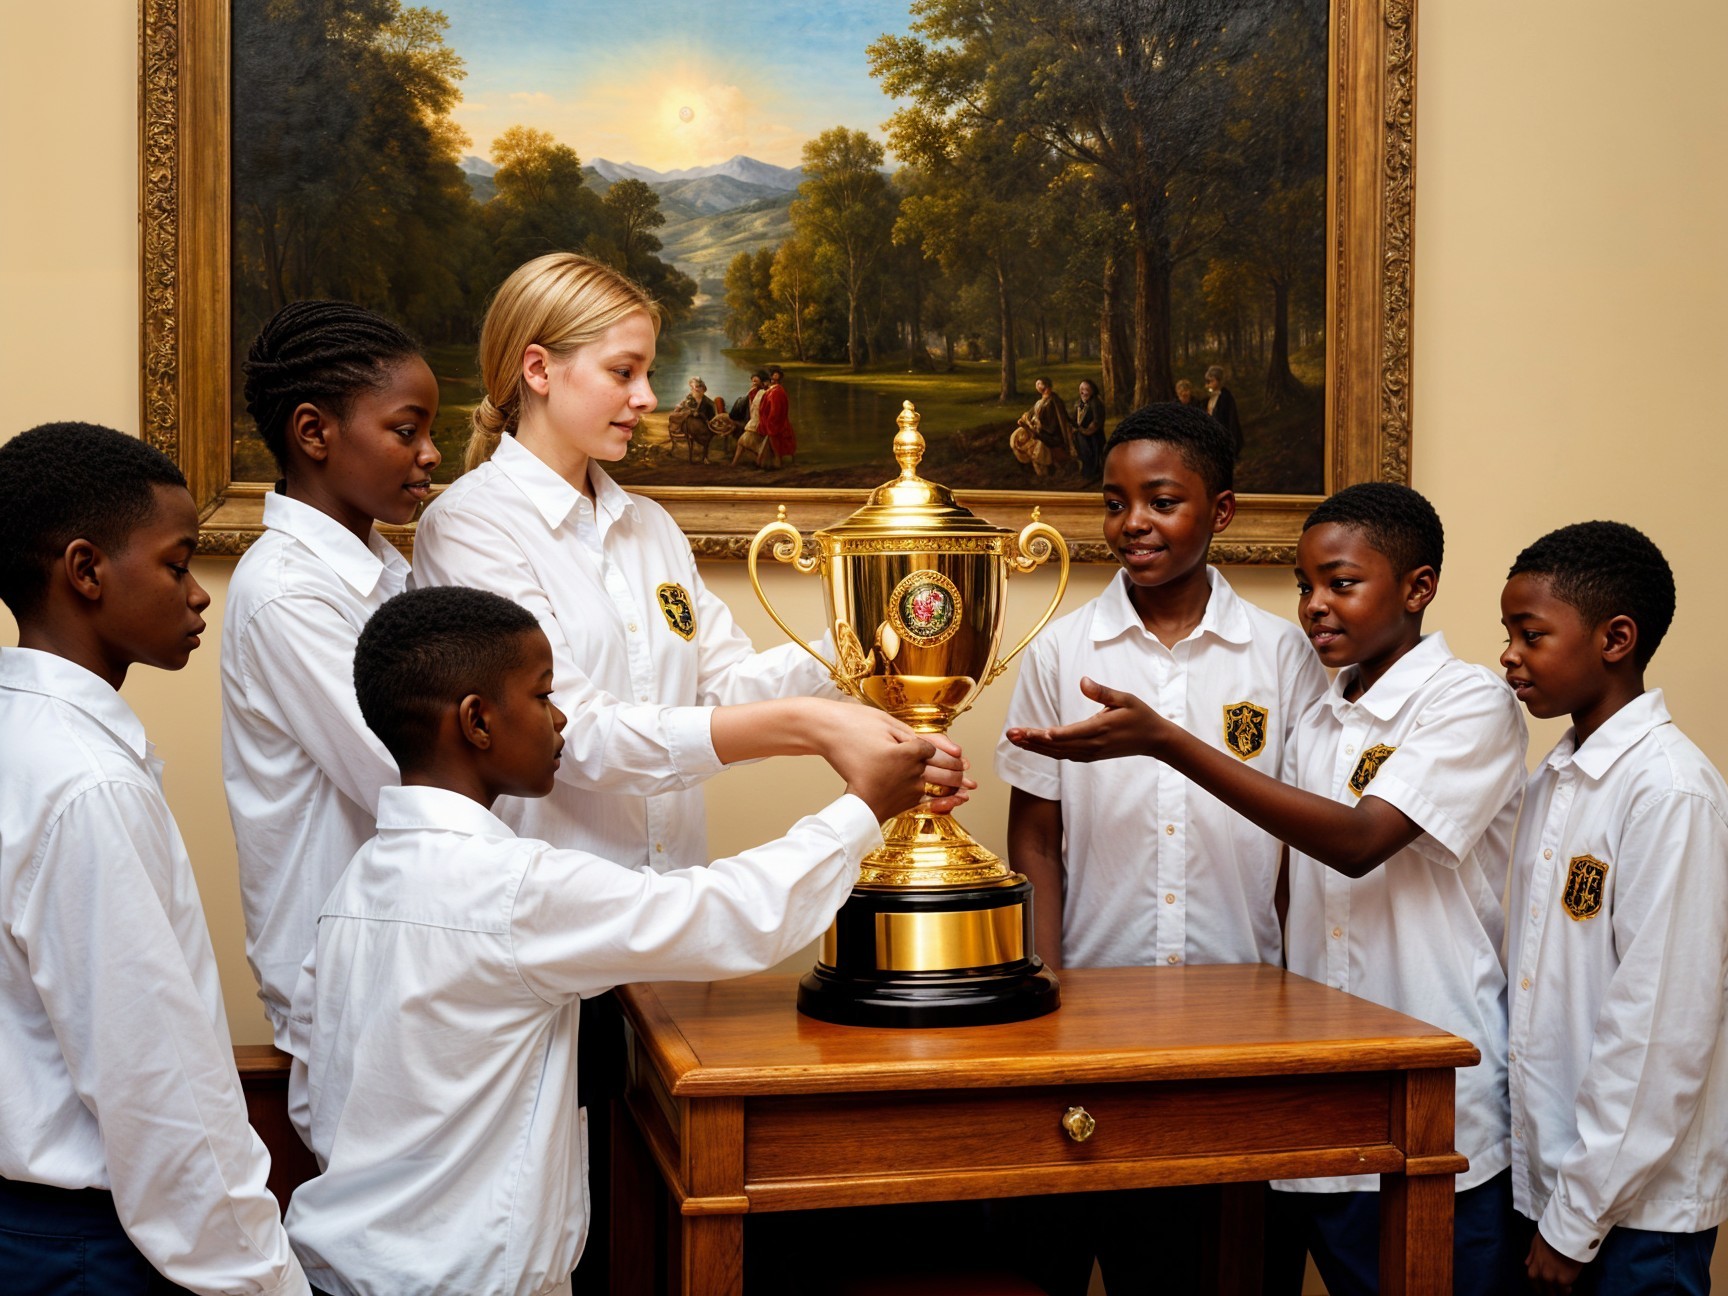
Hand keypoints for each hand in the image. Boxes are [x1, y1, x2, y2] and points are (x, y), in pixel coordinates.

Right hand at [808, 703, 974, 815]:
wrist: (827, 738)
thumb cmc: (857, 725)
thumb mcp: (891, 724)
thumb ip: (923, 738)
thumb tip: (954, 750)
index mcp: (906, 753)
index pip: (940, 756)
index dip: (952, 757)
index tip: (960, 758)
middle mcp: (905, 774)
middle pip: (943, 776)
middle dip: (958, 776)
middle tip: (969, 777)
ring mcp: (898, 789)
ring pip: (935, 791)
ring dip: (953, 791)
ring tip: (966, 790)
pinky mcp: (890, 800)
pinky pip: (920, 803)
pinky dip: (936, 801)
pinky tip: (945, 800)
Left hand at [1004, 677, 1166, 762]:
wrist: (1154, 740)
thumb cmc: (1139, 715)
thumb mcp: (1125, 698)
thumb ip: (1102, 692)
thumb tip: (1083, 681)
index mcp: (1101, 728)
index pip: (1072, 733)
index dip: (1053, 735)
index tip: (1035, 733)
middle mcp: (1093, 744)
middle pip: (1058, 745)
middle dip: (1033, 740)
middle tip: (1011, 735)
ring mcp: (1091, 753)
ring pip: (1058, 753)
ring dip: (1035, 747)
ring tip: (1014, 740)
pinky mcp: (1090, 756)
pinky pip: (1065, 755)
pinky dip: (1047, 752)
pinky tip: (1033, 746)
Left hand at [1526, 1230, 1586, 1295]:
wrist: (1564, 1236)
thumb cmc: (1550, 1237)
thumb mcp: (1535, 1243)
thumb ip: (1532, 1256)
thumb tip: (1527, 1264)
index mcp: (1533, 1267)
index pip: (1533, 1282)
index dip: (1538, 1286)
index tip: (1542, 1288)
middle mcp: (1540, 1274)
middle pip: (1543, 1290)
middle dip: (1548, 1291)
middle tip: (1553, 1291)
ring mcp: (1552, 1278)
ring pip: (1554, 1292)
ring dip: (1558, 1292)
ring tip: (1563, 1290)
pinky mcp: (1564, 1280)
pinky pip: (1564, 1290)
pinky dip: (1566, 1290)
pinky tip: (1569, 1288)